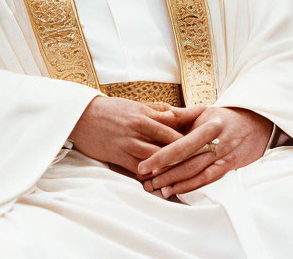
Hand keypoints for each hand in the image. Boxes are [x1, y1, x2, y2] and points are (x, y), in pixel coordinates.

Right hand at [69, 96, 204, 174]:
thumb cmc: (110, 110)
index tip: (212, 135)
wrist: (80, 116)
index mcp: (146, 112)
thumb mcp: (134, 105)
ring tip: (192, 177)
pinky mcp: (119, 156)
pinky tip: (163, 186)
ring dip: (174, 168)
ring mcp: (130, 142)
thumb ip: (155, 110)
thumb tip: (176, 113)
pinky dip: (152, 179)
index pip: (175, 122)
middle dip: (190, 151)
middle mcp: (140, 127)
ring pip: (158, 158)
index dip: (193, 129)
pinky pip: (139, 170)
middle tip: (210, 159)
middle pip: (171, 141)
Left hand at [137, 107, 271, 197]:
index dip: (161, 157)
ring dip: (175, 183)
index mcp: (209, 125)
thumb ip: (182, 114)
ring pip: (196, 173)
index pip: (181, 145)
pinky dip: (190, 186)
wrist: (254, 124)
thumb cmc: (223, 117)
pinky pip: (207, 179)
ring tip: (157, 187)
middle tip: (145, 180)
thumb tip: (162, 115)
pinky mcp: (228, 166)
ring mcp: (224, 156)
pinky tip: (176, 190)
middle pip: (187, 162)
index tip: (144, 165)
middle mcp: (217, 142)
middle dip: (165, 174)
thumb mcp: (204, 109)